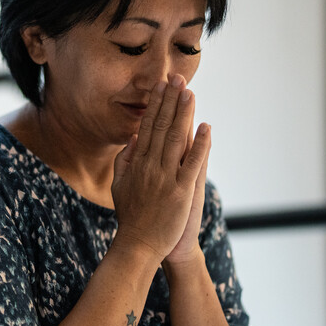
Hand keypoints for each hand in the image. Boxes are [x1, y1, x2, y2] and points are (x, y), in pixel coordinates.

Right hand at [111, 77, 210, 264]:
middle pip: (161, 127)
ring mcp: (166, 179)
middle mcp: (150, 167)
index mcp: (137, 164)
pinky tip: (206, 127)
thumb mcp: (119, 186)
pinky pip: (192, 164)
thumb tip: (133, 138)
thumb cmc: (131, 217)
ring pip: (176, 140)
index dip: (155, 105)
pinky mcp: (181, 192)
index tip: (162, 87)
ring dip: (183, 114)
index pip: (147, 127)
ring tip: (189, 93)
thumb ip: (125, 161)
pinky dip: (201, 145)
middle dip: (170, 101)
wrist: (139, 246)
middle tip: (177, 79)